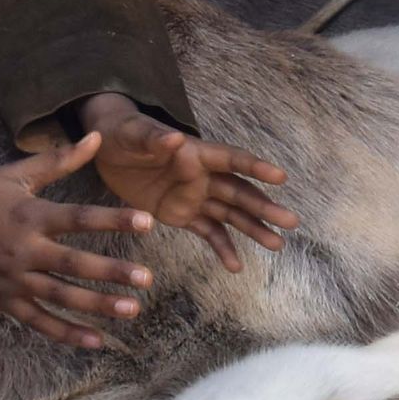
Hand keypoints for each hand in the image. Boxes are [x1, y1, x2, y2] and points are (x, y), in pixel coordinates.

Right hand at [0, 133, 155, 348]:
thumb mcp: (14, 174)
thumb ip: (59, 160)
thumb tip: (96, 136)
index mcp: (30, 215)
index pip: (79, 217)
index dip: (113, 219)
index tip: (147, 222)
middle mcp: (24, 250)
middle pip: (74, 263)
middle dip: (112, 273)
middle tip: (147, 279)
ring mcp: (13, 280)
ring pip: (61, 297)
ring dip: (97, 306)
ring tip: (132, 310)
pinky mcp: (3, 301)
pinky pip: (38, 322)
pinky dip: (66, 333)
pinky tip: (96, 341)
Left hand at [76, 95, 292, 270]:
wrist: (107, 149)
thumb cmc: (123, 133)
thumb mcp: (134, 134)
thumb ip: (156, 139)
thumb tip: (178, 139)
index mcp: (195, 153)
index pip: (231, 160)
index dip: (255, 168)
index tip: (281, 178)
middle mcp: (202, 176)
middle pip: (239, 192)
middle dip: (264, 207)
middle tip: (291, 222)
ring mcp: (194, 196)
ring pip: (231, 214)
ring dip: (254, 229)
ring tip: (277, 245)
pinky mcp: (181, 214)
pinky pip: (207, 232)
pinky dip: (222, 248)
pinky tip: (236, 266)